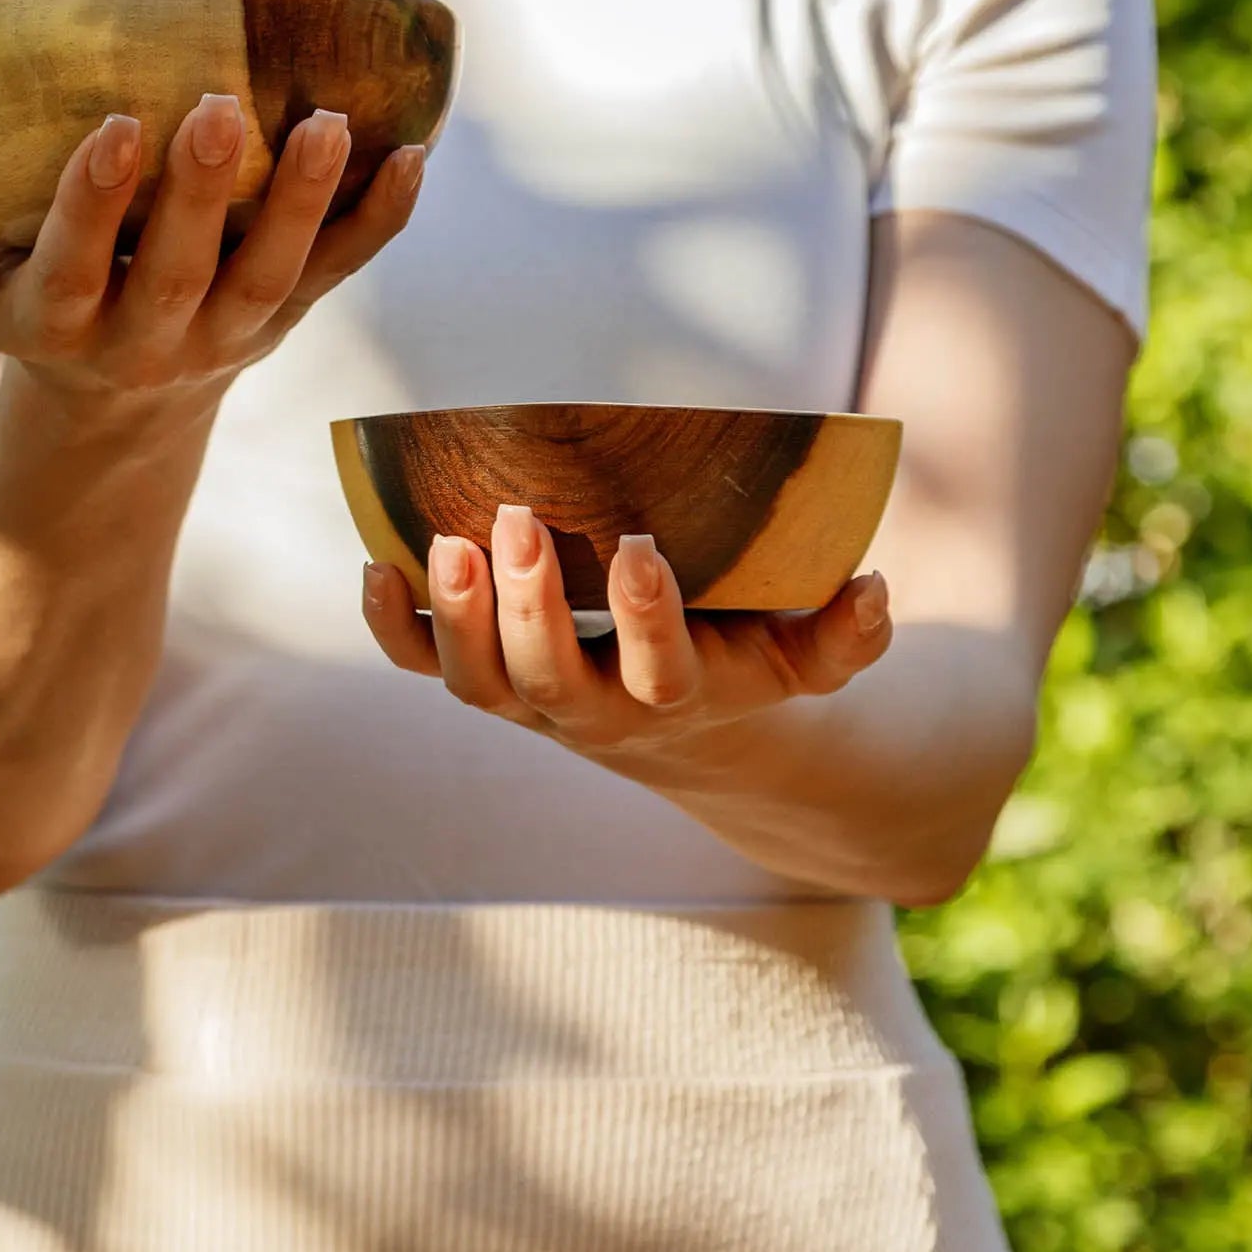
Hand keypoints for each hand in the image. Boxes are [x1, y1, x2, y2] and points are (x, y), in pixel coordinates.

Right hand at [0, 91, 423, 405]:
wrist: (115, 409)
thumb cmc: (24, 313)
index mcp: (62, 325)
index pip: (74, 269)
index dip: (92, 204)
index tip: (110, 128)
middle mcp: (151, 338)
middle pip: (183, 271)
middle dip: (203, 192)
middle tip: (220, 107)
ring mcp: (231, 332)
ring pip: (275, 274)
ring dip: (305, 200)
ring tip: (332, 122)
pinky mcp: (289, 314)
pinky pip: (341, 270)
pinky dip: (380, 219)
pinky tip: (414, 154)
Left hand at [360, 506, 891, 791]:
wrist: (680, 732)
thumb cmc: (745, 662)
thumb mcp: (804, 658)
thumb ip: (844, 636)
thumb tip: (876, 588)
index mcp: (673, 695)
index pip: (658, 670)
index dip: (647, 618)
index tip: (644, 547)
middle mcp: (590, 708)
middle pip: (548, 678)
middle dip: (529, 605)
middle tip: (519, 520)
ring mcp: (526, 698)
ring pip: (476, 682)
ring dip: (454, 616)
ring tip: (445, 542)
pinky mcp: (480, 678)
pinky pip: (420, 664)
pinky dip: (391, 625)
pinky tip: (375, 564)